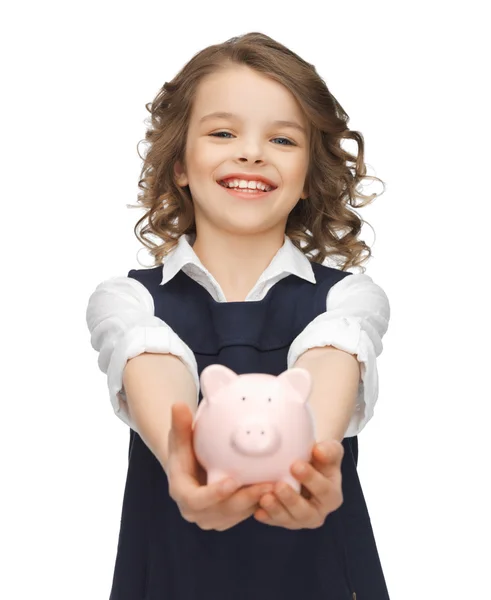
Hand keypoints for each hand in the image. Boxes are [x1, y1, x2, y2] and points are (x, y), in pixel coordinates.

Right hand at [167, 403, 274, 531]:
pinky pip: (244, 514)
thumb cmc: (185, 449)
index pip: (196, 500)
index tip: (233, 481)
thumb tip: (178, 405)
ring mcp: (212, 518)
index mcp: (181, 494)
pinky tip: (277, 491)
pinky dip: (259, 504)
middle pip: (222, 511)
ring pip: (237, 515)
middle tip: (266, 486)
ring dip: (256, 503)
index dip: (214, 494)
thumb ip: (180, 425)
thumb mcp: (180, 437)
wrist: (188, 467)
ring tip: (277, 487)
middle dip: (245, 499)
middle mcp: (196, 512)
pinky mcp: (227, 518)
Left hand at [253, 440, 343, 529]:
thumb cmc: (319, 456)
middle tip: (279, 485)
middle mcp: (317, 512)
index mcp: (332, 495)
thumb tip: (319, 450)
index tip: (295, 465)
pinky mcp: (283, 520)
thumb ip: (328, 450)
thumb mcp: (329, 450)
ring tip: (265, 498)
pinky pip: (274, 521)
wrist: (304, 464)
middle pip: (306, 511)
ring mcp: (299, 519)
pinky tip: (257, 510)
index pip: (324, 490)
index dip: (311, 479)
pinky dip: (266, 516)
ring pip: (289, 520)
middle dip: (292, 499)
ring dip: (276, 510)